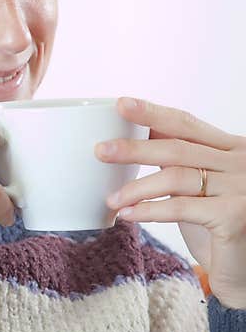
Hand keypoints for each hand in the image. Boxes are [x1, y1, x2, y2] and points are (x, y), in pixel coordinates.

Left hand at [95, 97, 245, 308]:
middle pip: (178, 148)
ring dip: (136, 187)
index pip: (187, 124)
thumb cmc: (219, 227)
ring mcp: (242, 189)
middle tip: (100, 151)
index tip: (120, 104)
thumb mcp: (199, 188)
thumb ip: (178, 164)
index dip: (152, 113)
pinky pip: (182, 208)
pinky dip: (149, 211)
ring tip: (110, 199)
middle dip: (134, 148)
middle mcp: (243, 163)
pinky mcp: (235, 216)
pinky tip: (128, 214)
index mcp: (233, 149)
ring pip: (176, 177)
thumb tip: (129, 141)